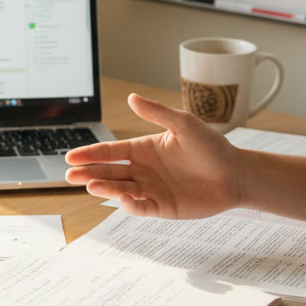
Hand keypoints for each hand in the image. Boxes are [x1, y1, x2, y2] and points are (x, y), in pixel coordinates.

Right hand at [65, 93, 245, 218]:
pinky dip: (130, 205)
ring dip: (104, 188)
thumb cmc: (213, 147)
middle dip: (88, 172)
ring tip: (89, 184)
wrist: (236, 174)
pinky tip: (122, 198)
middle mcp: (143, 170)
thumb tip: (131, 97)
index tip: (71, 156)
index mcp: (144, 149)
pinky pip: (141, 207)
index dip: (91, 153)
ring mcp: (151, 190)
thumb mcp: (184, 124)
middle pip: (109, 172)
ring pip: (120, 190)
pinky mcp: (162, 207)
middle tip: (69, 174)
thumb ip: (157, 112)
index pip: (111, 151)